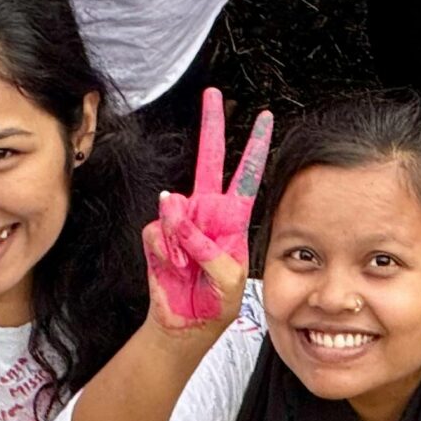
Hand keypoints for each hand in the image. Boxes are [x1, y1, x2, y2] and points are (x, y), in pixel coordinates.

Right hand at [142, 86, 269, 327]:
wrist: (184, 325)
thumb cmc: (215, 304)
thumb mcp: (227, 279)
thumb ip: (205, 243)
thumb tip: (172, 204)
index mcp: (232, 220)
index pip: (246, 176)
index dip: (255, 147)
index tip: (265, 117)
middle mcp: (206, 212)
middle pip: (208, 161)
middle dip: (211, 126)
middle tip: (213, 94)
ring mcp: (179, 221)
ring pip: (174, 211)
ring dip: (180, 243)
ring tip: (187, 270)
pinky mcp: (156, 234)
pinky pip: (155, 230)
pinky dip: (163, 251)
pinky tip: (172, 267)